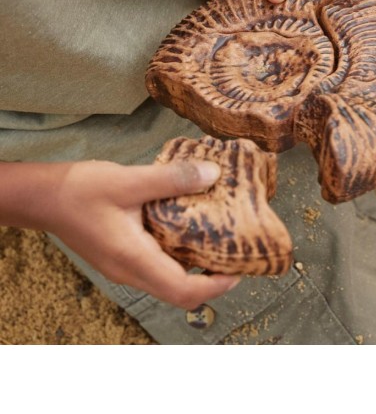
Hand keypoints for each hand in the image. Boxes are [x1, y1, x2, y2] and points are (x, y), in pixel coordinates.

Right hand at [46, 159, 240, 308]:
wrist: (43, 198)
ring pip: (166, 280)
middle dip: (211, 281)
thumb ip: (172, 179)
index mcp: (133, 258)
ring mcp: (122, 268)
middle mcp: (129, 271)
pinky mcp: (119, 257)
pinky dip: (177, 256)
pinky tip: (187, 229)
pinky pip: (155, 267)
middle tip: (235, 254)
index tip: (240, 269)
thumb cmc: (81, 190)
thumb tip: (213, 174)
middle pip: (178, 292)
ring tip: (218, 241)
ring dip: (194, 269)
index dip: (216, 286)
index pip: (182, 290)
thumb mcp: (129, 180)